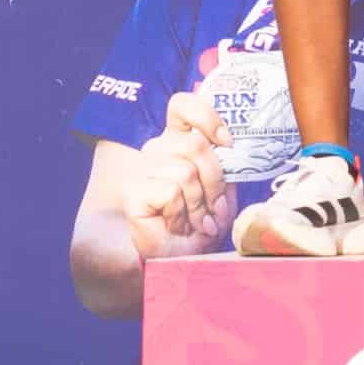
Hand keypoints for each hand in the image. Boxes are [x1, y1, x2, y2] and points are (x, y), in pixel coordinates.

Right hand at [123, 95, 232, 253]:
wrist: (176, 258)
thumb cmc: (201, 223)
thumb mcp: (222, 192)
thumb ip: (225, 168)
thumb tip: (229, 148)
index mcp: (179, 141)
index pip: (183, 106)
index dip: (207, 117)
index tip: (228, 142)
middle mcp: (159, 149)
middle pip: (195, 144)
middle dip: (215, 180)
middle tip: (216, 207)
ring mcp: (144, 168)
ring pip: (186, 172)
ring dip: (200, 204)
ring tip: (196, 221)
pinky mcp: (134, 191)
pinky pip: (171, 192)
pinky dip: (182, 214)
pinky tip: (176, 226)